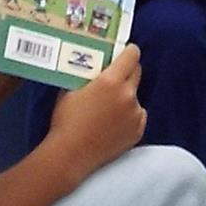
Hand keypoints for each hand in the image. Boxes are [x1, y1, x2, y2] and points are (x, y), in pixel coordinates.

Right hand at [45, 44, 146, 178]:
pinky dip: (129, 115)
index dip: (129, 51)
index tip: (126, 51)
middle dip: (128, 70)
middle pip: (137, 72)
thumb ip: (86, 74)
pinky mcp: (139, 130)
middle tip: (116, 75)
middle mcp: (128, 95)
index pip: (132, 55)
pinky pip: (138, 115)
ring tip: (109, 107)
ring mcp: (136, 114)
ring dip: (126, 96)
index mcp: (111, 81)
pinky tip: (113, 122)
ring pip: (136, 96)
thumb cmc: (66, 120)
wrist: (71, 154)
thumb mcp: (71, 89)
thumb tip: (93, 64)